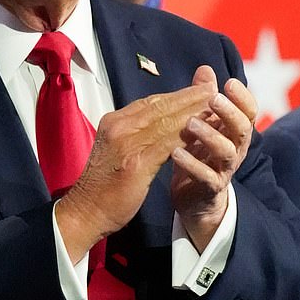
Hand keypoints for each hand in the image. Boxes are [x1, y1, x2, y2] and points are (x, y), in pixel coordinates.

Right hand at [55, 80, 215, 262]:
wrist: (85, 211)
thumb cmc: (102, 185)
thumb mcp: (115, 149)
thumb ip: (133, 134)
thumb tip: (157, 123)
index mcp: (113, 121)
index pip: (150, 102)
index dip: (176, 96)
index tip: (196, 91)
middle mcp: (119, 126)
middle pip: (160, 106)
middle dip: (189, 97)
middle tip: (212, 88)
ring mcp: (127, 143)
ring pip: (166, 121)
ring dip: (193, 112)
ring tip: (214, 106)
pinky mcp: (136, 162)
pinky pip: (168, 144)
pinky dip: (187, 136)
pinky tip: (203, 133)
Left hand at [170, 65, 256, 250]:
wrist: (193, 199)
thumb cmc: (198, 156)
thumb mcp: (201, 125)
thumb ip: (203, 99)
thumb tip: (205, 68)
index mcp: (234, 132)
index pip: (248, 111)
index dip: (242, 97)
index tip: (229, 82)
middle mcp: (235, 149)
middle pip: (242, 129)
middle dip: (230, 113)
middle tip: (213, 99)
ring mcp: (224, 170)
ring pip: (226, 152)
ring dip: (210, 136)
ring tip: (191, 124)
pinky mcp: (209, 189)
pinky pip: (206, 177)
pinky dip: (192, 165)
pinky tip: (176, 153)